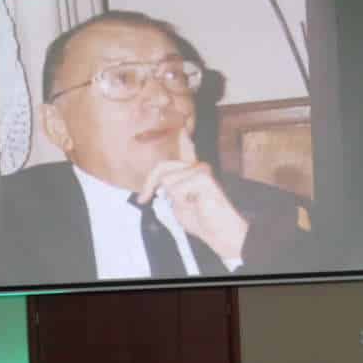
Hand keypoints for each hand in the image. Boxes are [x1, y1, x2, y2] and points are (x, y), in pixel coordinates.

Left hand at [138, 130, 248, 264]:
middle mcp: (197, 166)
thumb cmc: (201, 220)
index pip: (185, 147)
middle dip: (149, 185)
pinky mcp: (202, 177)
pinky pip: (176, 189)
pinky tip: (196, 205)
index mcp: (192, 170)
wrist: (219, 232)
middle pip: (162, 167)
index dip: (182, 138)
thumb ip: (168, 191)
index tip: (182, 130)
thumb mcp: (177, 203)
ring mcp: (201, 170)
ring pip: (167, 181)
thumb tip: (156, 185)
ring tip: (191, 206)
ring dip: (174, 200)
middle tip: (143, 199)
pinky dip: (181, 202)